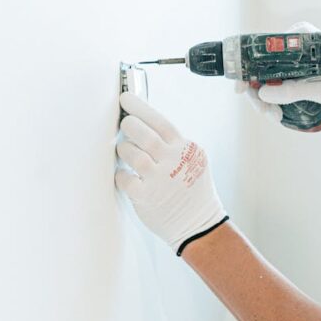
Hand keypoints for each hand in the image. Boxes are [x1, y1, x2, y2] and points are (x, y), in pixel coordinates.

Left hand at [115, 93, 227, 254]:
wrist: (199, 223)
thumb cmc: (193, 190)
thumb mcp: (193, 161)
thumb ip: (174, 145)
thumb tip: (143, 124)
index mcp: (187, 149)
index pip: (161, 122)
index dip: (140, 107)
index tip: (125, 98)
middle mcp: (174, 162)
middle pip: (144, 135)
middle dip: (129, 127)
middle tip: (125, 126)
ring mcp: (160, 180)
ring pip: (132, 154)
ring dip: (124, 150)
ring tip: (126, 152)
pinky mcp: (147, 197)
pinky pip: (124, 178)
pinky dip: (121, 174)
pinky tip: (126, 175)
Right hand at [240, 22, 320, 123]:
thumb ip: (293, 91)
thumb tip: (261, 93)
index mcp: (300, 36)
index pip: (261, 50)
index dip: (246, 70)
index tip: (241, 90)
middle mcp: (293, 40)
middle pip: (261, 65)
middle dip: (259, 92)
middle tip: (268, 115)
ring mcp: (294, 53)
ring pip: (267, 74)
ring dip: (266, 97)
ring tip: (276, 117)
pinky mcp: (296, 65)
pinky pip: (276, 78)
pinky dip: (274, 94)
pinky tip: (278, 111)